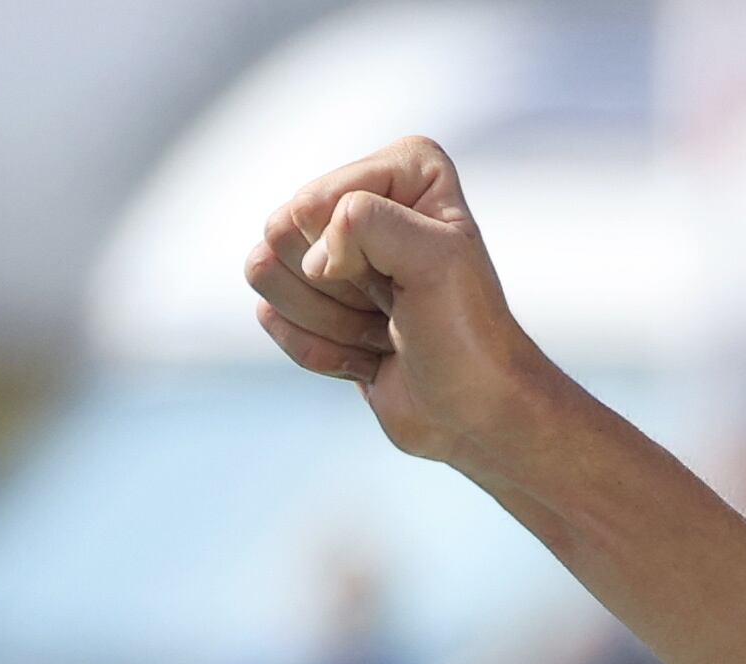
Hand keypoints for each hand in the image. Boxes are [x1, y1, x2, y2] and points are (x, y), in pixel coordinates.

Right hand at [246, 138, 553, 467]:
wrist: (479, 415)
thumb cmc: (468, 336)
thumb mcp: (436, 260)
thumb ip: (367, 220)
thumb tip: (311, 255)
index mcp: (406, 167)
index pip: (314, 201)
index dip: (352, 253)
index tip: (409, 280)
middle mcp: (366, 196)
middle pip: (281, 230)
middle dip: (339, 288)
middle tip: (397, 307)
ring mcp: (332, 248)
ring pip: (266, 270)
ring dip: (332, 320)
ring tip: (388, 331)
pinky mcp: (313, 297)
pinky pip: (271, 315)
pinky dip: (324, 351)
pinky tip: (371, 355)